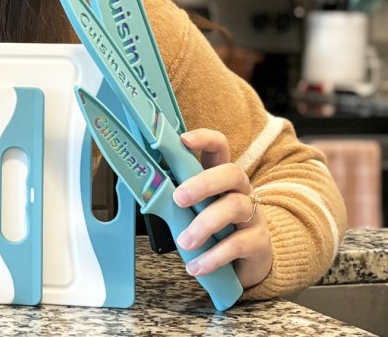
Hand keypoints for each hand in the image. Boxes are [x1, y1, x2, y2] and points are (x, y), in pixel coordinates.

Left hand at [172, 128, 272, 289]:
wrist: (250, 260)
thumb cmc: (216, 228)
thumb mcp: (197, 209)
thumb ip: (179, 198)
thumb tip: (145, 189)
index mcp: (222, 177)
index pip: (220, 148)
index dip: (205, 139)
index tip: (183, 139)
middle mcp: (241, 190)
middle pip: (231, 173)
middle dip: (203, 183)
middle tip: (178, 198)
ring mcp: (254, 215)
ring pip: (235, 207)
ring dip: (204, 224)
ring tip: (184, 242)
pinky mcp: (259, 242)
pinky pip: (239, 244)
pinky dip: (213, 256)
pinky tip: (196, 266)